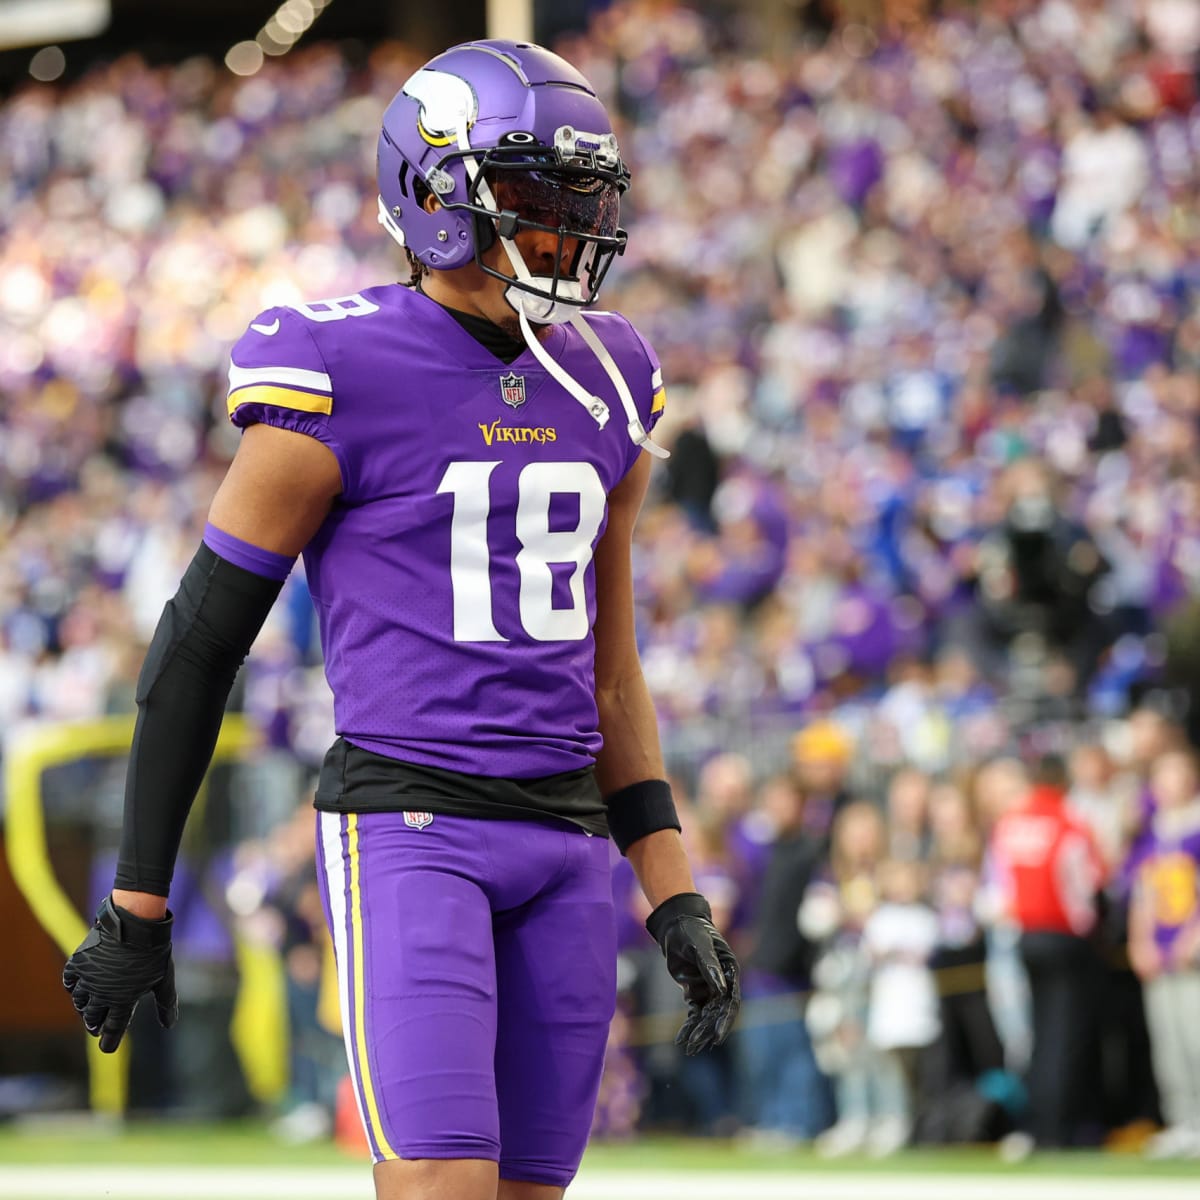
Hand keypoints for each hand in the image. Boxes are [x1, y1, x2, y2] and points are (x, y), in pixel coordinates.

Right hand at [62, 895, 177, 1052]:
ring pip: (79, 1002)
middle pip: (93, 1018)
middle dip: (95, 1024)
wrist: (135, 923)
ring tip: (89, 1007)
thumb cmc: (153, 951)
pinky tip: (78, 987)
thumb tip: (170, 1025)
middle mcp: (101, 994)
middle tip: (96, 1026)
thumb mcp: (164, 978)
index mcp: (123, 1001)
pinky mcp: (78, 964)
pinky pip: (69, 982)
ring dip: (84, 1007)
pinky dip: (72, 987)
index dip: (110, 1040)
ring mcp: (87, 979)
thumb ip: (166, 1003)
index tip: (107, 1047)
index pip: (113, 1029)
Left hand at [646, 892, 740, 1054]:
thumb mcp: (699, 945)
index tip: (717, 1037)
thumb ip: (709, 965)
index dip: (725, 1020)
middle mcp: (723, 982)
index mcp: (730, 971)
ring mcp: (709, 988)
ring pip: (706, 1016)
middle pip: (718, 1012)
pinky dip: (689, 1025)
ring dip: (698, 1031)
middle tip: (697, 1046)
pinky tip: (681, 1039)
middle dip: (708, 1030)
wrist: (675, 924)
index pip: (731, 1001)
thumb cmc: (691, 930)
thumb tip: (721, 990)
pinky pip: (694, 1012)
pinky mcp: (695, 991)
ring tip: (689, 1049)